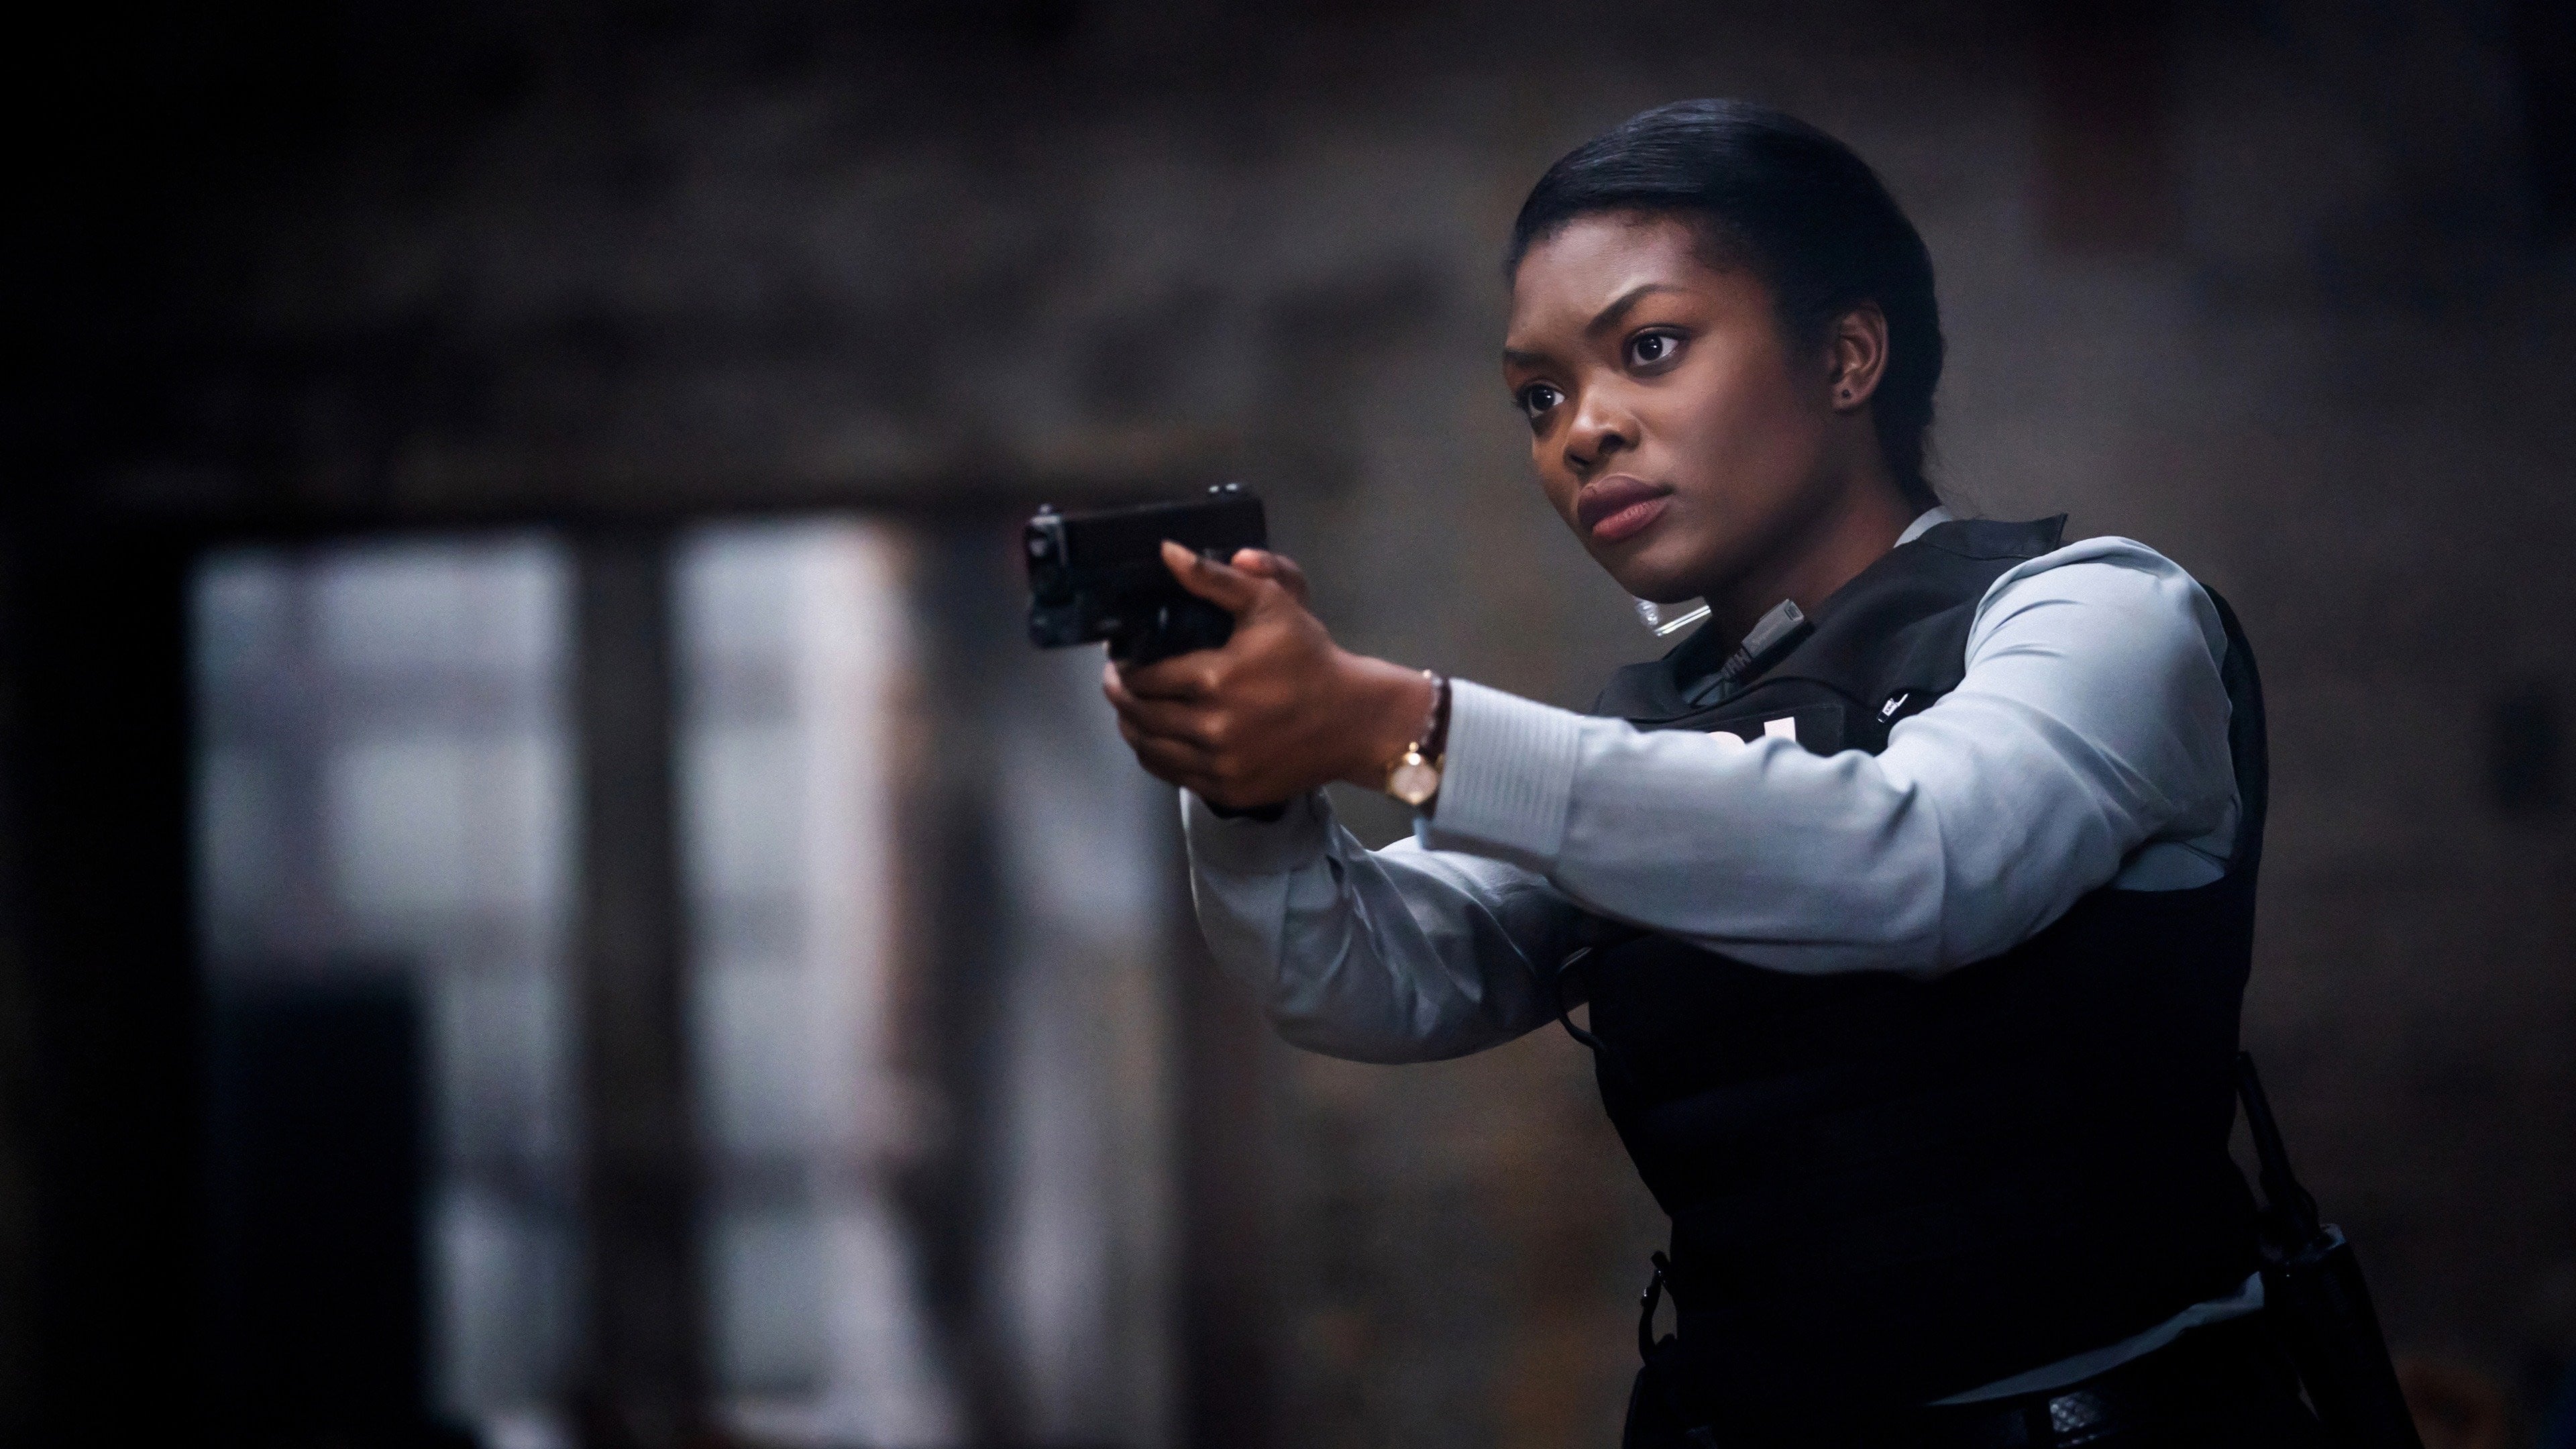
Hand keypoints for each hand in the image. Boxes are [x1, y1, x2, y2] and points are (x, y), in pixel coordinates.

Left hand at [1103, 543, 1433, 809]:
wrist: (1354, 718)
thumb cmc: (1310, 658)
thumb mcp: (1269, 605)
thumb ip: (1214, 579)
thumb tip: (1167, 552)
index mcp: (1214, 679)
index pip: (1144, 679)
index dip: (1124, 668)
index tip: (1120, 659)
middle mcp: (1212, 728)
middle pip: (1139, 716)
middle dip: (1121, 697)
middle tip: (1118, 682)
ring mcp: (1220, 766)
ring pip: (1149, 751)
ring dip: (1132, 728)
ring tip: (1131, 709)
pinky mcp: (1229, 791)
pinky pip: (1174, 776)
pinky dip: (1157, 757)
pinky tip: (1158, 739)